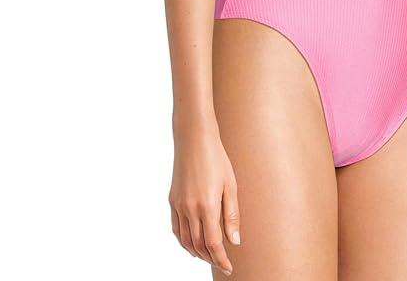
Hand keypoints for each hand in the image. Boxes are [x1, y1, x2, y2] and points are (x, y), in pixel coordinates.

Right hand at [168, 126, 240, 274]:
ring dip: (197, 252)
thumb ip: (231, 215)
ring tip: (208, 256)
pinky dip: (184, 241)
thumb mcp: (230, 185)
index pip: (213, 244)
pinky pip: (176, 228)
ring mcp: (178, 205)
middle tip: (221, 262)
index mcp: (207, 206)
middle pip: (199, 245)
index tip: (228, 267)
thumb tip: (234, 241)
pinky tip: (192, 242)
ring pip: (185, 240)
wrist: (194, 139)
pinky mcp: (172, 200)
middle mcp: (190, 209)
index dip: (221, 259)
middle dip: (210, 258)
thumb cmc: (216, 159)